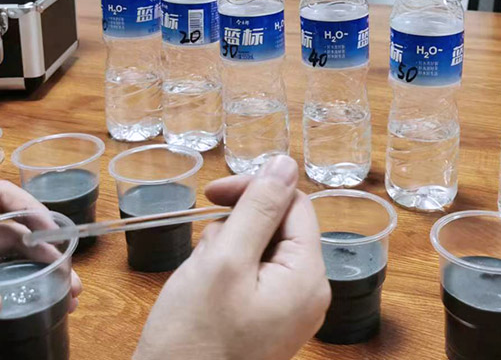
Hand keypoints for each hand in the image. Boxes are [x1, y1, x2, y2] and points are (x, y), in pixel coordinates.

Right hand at [134, 155, 330, 359]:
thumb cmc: (193, 339)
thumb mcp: (224, 260)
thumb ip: (258, 208)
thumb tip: (284, 163)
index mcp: (308, 277)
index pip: (294, 204)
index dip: (254, 190)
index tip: (212, 193)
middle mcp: (305, 294)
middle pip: (277, 227)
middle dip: (234, 229)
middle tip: (204, 254)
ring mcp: (285, 310)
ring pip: (256, 249)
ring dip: (223, 251)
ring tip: (200, 283)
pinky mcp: (263, 321)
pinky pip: (247, 276)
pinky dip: (220, 274)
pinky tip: (200, 295)